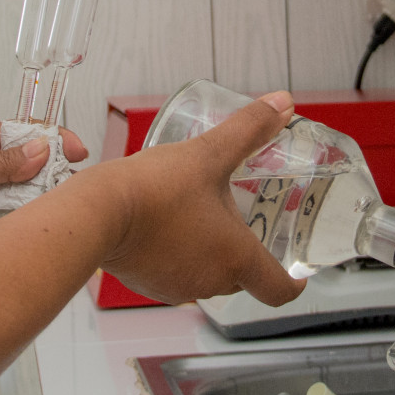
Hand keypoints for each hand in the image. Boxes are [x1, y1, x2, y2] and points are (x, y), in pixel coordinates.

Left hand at [0, 124, 89, 259]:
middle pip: (32, 174)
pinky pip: (12, 235)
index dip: (51, 141)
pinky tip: (34, 231)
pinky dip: (26, 233)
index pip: (23, 139)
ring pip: (26, 205)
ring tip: (53, 207)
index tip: (77, 149)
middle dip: (53, 176)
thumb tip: (42, 149)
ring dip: (41, 206)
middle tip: (69, 182)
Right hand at [81, 92, 305, 307]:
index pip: (278, 290)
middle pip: (242, 279)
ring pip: (206, 276)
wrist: (97, 210)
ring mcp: (176, 287)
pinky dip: (178, 257)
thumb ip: (249, 129)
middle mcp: (209, 282)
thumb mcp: (209, 153)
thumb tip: (281, 104)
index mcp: (234, 259)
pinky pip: (174, 275)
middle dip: (245, 255)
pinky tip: (168, 227)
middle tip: (243, 224)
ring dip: (209, 254)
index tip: (297, 274)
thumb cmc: (154, 189)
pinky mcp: (147, 284)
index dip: (293, 283)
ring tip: (202, 219)